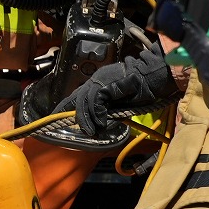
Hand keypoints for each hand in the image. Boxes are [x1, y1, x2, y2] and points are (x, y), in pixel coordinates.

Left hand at [55, 44, 179, 135]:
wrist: (153, 77)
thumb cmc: (140, 91)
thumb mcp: (118, 103)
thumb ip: (106, 109)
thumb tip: (96, 123)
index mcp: (96, 83)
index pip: (76, 95)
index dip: (64, 107)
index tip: (55, 117)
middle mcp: (95, 79)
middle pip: (77, 99)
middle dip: (77, 117)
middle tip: (85, 131)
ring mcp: (100, 80)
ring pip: (84, 101)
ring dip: (88, 119)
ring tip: (93, 130)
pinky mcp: (106, 83)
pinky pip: (96, 100)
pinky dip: (97, 113)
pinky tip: (102, 121)